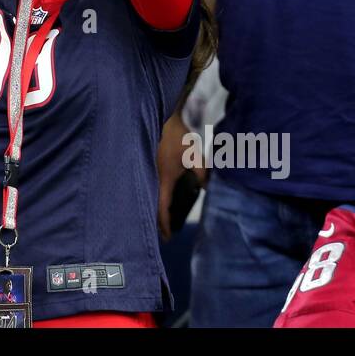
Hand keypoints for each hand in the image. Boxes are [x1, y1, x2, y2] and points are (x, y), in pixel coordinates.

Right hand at [157, 120, 192, 239]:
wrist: (161, 118)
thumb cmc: (177, 136)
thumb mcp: (193, 154)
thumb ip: (201, 172)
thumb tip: (206, 188)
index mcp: (164, 178)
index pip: (161, 208)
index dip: (165, 224)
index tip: (169, 237)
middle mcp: (152, 178)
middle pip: (152, 206)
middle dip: (157, 222)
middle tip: (163, 235)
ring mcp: (148, 172)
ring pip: (149, 197)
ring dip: (155, 210)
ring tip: (161, 221)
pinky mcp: (148, 166)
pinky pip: (149, 187)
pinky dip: (153, 198)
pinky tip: (160, 199)